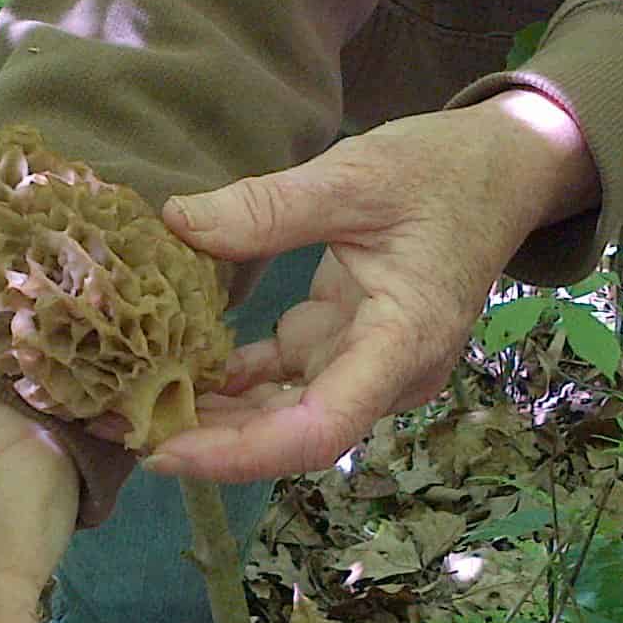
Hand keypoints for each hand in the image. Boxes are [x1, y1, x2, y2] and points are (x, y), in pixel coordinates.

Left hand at [144, 89, 594, 482]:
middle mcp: (387, 372)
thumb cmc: (443, 170)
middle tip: (117, 427)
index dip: (240, 454)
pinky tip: (169, 370)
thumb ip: (267, 207)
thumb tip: (176, 222)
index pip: (319, 428)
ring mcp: (367, 363)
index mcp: (402, 342)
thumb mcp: (355, 176)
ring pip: (281, 412)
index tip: (166, 449)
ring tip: (127, 406)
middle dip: (207, 442)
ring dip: (212, 416)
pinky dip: (230, 381)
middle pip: (291, 433)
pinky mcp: (346, 344)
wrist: (505, 168)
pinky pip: (282, 378)